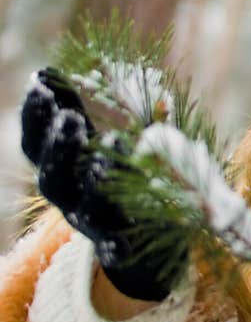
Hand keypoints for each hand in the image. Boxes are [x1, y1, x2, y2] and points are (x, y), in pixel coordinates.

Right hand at [20, 68, 185, 301]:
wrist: (144, 242)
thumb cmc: (118, 178)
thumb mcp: (104, 142)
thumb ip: (91, 111)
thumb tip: (62, 72)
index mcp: (63, 170)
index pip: (36, 145)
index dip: (35, 116)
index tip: (40, 83)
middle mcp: (70, 199)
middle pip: (51, 178)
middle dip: (58, 148)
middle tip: (70, 119)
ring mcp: (93, 224)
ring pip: (81, 209)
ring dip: (94, 180)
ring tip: (115, 147)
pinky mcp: (122, 246)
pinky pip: (115, 249)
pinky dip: (115, 244)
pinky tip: (123, 239)